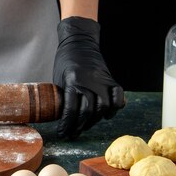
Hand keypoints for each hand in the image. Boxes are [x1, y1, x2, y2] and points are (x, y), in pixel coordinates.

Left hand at [53, 17, 124, 138]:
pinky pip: (117, 99)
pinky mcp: (111, 80)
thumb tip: (64, 119)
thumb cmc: (65, 61)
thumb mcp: (58, 78)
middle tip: (73, 134)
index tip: (63, 133)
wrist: (79, 41)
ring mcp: (102, 81)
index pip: (71, 110)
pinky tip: (106, 115)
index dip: (66, 125)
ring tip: (85, 126)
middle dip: (79, 127)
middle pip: (87, 112)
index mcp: (72, 81)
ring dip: (94, 121)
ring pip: (102, 108)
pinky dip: (114, 109)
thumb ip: (62, 97)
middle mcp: (88, 82)